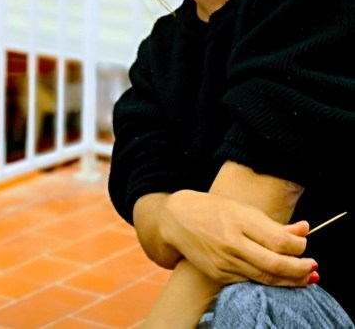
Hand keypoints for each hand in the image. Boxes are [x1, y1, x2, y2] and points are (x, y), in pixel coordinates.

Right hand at [162, 190, 314, 286]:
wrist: (175, 219)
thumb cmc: (213, 209)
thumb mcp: (243, 208)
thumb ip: (273, 224)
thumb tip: (304, 230)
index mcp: (239, 219)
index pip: (279, 241)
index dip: (299, 247)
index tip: (305, 244)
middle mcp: (232, 242)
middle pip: (276, 265)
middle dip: (300, 270)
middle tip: (313, 268)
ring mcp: (225, 261)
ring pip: (266, 278)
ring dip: (290, 280)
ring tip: (304, 277)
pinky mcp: (219, 274)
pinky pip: (250, 281)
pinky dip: (268, 281)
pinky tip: (279, 278)